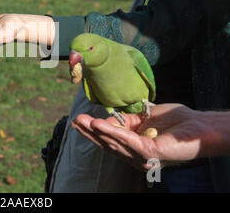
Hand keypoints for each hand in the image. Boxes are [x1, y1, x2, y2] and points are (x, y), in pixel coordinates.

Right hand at [71, 104, 225, 169]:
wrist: (199, 125)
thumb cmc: (176, 121)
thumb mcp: (144, 117)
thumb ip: (126, 120)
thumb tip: (107, 119)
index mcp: (133, 147)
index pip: (109, 140)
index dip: (94, 131)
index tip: (79, 120)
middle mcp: (136, 155)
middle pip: (107, 144)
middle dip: (89, 132)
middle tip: (74, 121)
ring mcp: (142, 156)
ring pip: (114, 143)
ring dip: (96, 131)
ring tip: (82, 121)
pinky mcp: (149, 153)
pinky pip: (127, 140)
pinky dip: (111, 131)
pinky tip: (99, 124)